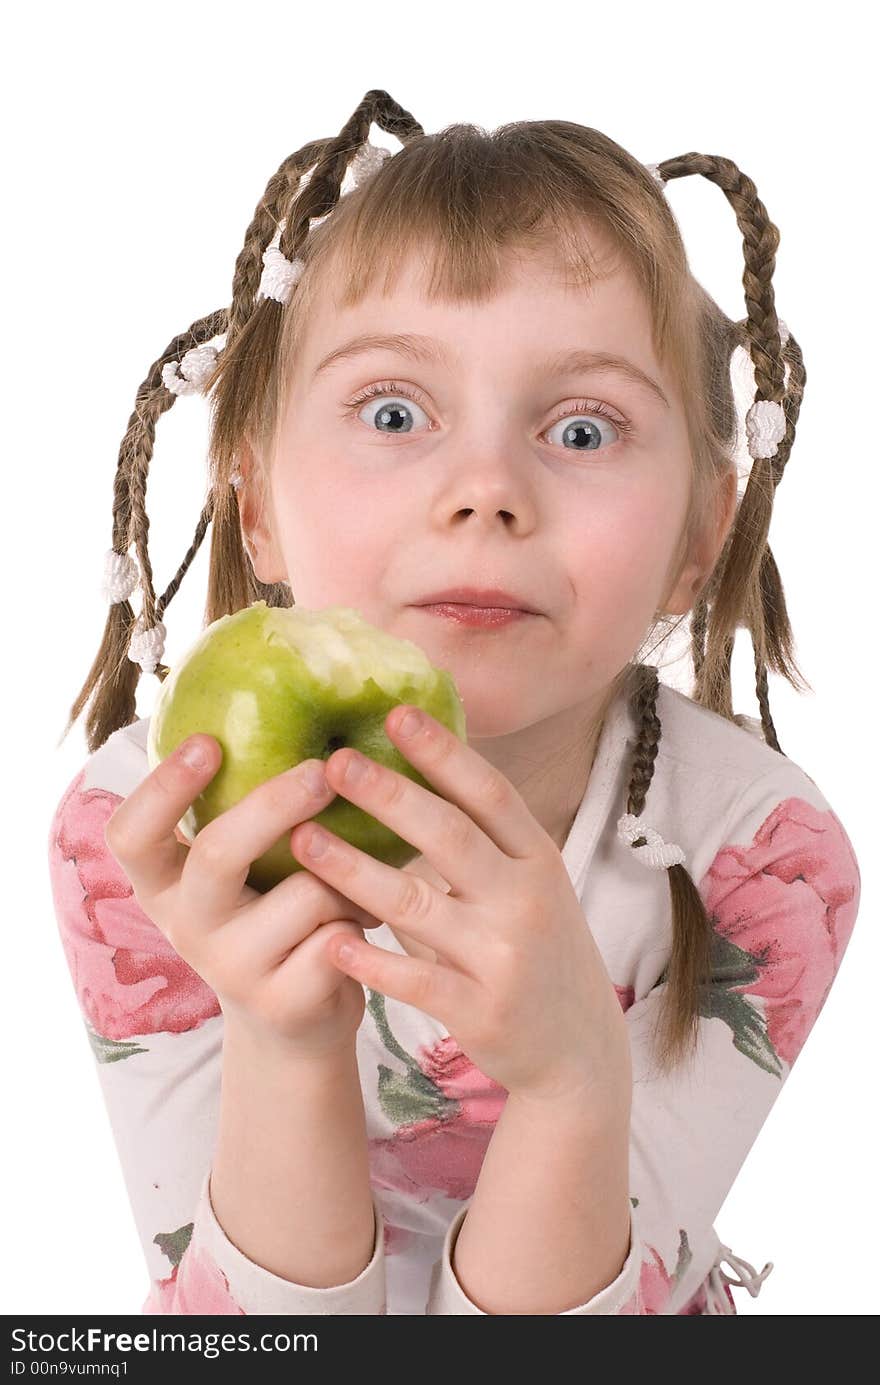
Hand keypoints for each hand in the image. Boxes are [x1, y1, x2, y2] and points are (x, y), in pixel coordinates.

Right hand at [103, 736, 385, 1060]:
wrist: (295, 1025)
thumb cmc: (274, 918)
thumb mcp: (244, 872)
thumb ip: (244, 815)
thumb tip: (299, 709)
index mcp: (165, 885)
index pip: (131, 833)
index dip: (163, 786)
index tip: (209, 740)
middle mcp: (185, 926)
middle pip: (218, 853)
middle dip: (275, 803)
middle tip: (323, 770)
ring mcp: (231, 970)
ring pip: (304, 892)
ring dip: (347, 875)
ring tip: (361, 877)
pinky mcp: (282, 1002)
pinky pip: (339, 937)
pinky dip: (364, 918)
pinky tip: (367, 923)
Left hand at [289, 706, 631, 1105]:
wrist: (577, 1047)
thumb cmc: (536, 949)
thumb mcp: (528, 886)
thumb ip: (479, 839)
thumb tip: (412, 767)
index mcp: (538, 859)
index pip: (489, 793)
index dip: (443, 752)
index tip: (395, 713)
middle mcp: (527, 901)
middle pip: (451, 836)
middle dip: (389, 795)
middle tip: (334, 762)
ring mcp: (506, 958)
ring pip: (418, 906)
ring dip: (354, 871)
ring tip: (302, 841)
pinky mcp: (482, 1012)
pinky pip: (416, 980)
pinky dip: (372, 961)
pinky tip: (331, 940)